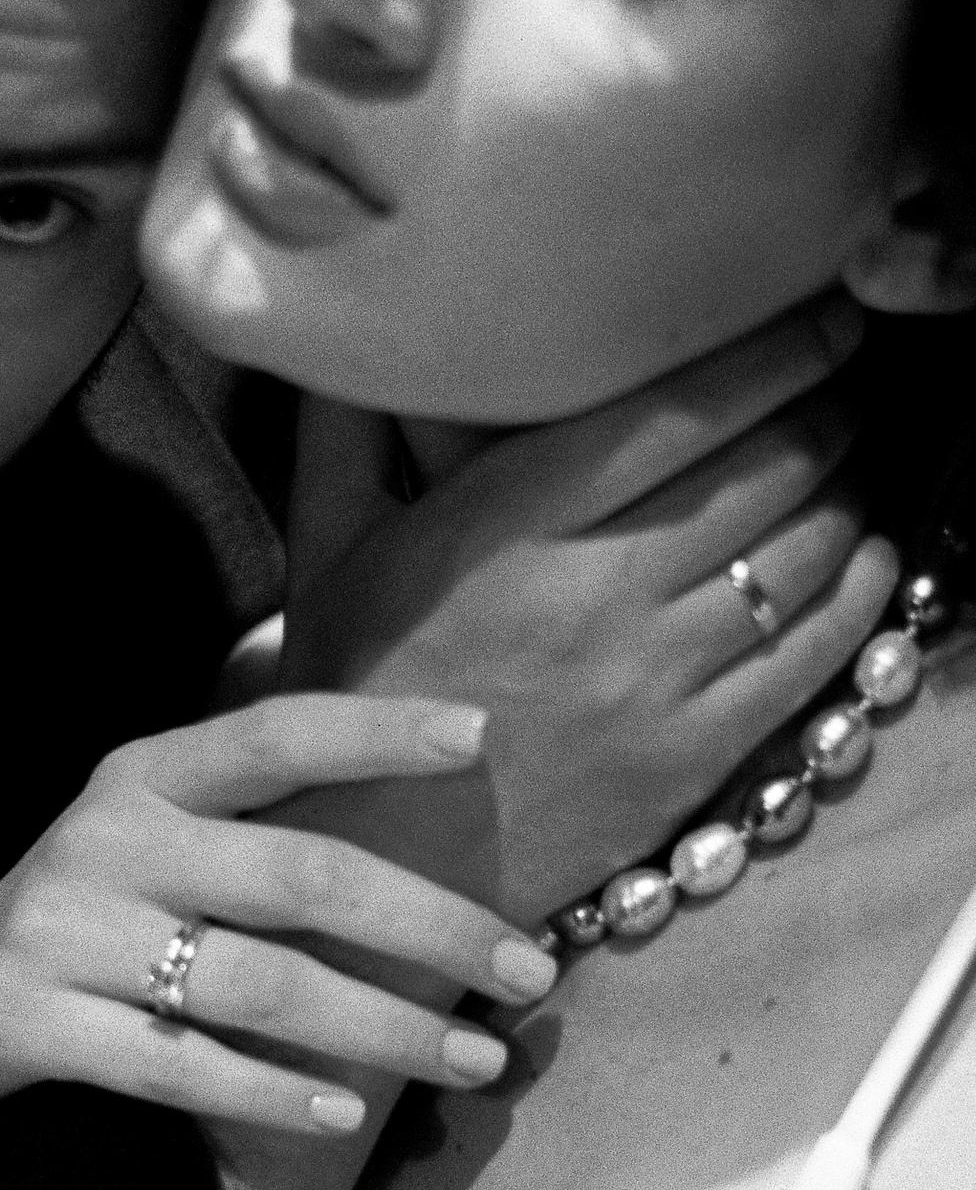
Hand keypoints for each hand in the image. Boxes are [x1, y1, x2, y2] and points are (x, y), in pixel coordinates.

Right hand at [0, 690, 560, 1189]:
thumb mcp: (150, 855)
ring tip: (472, 1062)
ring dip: (384, 1029)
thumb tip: (428, 858)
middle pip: (300, 875)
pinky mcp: (22, 1023)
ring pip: (259, 984)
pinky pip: (176, 1067)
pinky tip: (344, 1116)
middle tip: (529, 972)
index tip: (482, 740)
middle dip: (432, 927)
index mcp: (141, 779)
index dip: (377, 732)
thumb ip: (254, 836)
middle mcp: (102, 841)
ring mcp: (58, 933)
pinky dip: (271, 1095)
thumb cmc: (83, 940)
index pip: (273, 735)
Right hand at [281, 296, 901, 927]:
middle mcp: (591, 598)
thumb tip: (342, 319)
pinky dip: (860, 592)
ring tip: (846, 463)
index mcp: (504, 530)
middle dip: (825, 409)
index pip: (681, 409)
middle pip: (765, 467)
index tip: (821, 317)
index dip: (776, 351)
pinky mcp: (686, 762)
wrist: (361, 871)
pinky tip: (865, 557)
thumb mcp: (324, 553)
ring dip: (847, 491)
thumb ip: (345, 427)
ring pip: (804, 552)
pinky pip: (815, 656)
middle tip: (840, 383)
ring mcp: (649, 684)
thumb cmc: (344, 699)